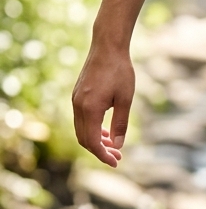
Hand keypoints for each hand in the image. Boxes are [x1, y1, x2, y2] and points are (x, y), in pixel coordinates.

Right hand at [72, 45, 134, 166]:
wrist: (107, 46)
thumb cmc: (120, 71)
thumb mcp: (126, 99)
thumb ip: (121, 124)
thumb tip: (117, 146)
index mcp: (90, 108)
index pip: (92, 142)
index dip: (103, 155)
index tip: (115, 162)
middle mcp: (78, 106)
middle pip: (84, 139)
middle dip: (100, 151)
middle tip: (117, 157)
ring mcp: (75, 100)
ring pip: (82, 130)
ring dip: (96, 141)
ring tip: (113, 146)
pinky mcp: (77, 95)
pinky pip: (81, 119)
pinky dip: (93, 129)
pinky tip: (106, 132)